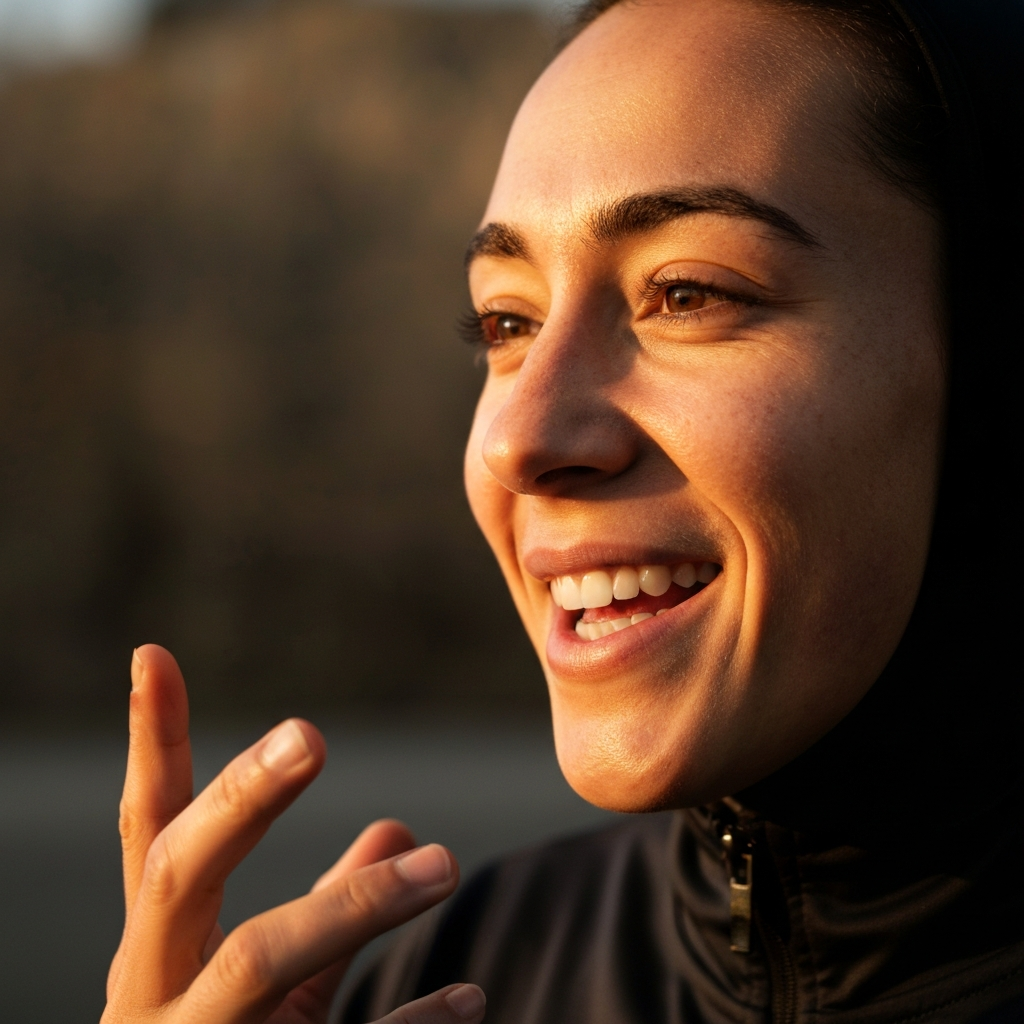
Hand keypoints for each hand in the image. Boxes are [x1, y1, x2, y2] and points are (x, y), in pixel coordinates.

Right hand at [102, 644, 484, 1023]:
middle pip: (179, 874)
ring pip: (259, 961)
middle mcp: (155, 996)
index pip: (149, 828)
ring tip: (442, 865)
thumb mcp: (268, 987)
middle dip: (240, 799)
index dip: (152, 743)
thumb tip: (398, 827)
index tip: (154, 652)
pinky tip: (470, 1002)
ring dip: (353, 904)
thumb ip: (326, 906)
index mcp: (155, 951)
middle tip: (312, 733)